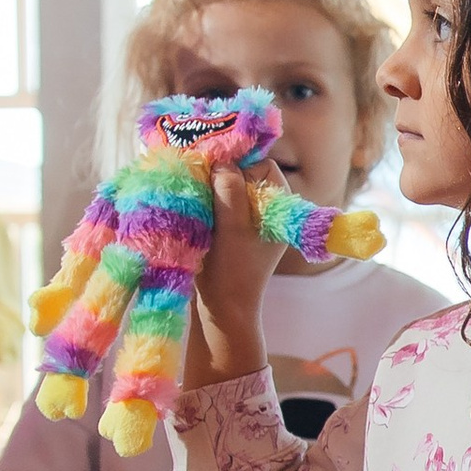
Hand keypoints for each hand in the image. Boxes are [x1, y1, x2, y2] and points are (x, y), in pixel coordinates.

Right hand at [183, 167, 284, 388]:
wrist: (220, 308)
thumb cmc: (232, 271)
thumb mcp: (232, 230)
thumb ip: (231, 193)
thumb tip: (223, 162)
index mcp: (278, 205)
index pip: (261, 165)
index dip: (238, 167)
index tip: (216, 180)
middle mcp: (266, 206)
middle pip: (241, 170)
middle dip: (219, 175)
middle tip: (200, 190)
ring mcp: (246, 215)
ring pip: (224, 183)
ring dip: (207, 188)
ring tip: (196, 205)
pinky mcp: (227, 223)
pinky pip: (214, 198)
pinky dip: (202, 199)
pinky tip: (192, 210)